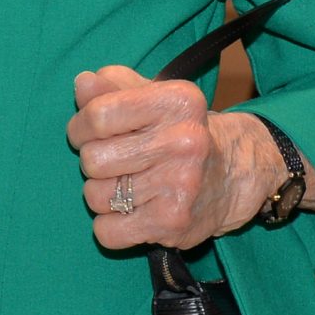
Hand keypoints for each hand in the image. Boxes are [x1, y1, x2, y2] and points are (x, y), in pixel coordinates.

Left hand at [69, 67, 273, 249]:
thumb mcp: (150, 95)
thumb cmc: (175, 130)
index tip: (90, 132)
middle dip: (94, 162)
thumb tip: (83, 82)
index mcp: (177, 102)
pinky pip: (107, 232)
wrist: (234, 176)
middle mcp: (184, 142)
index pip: (98, 115)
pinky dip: (110, 226)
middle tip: (117, 162)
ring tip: (130, 185)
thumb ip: (111, 85)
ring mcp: (181, 186)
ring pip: (95, 197)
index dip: (81, 127)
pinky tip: (133, 212)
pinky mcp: (175, 223)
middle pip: (93, 159)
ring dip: (102, 194)